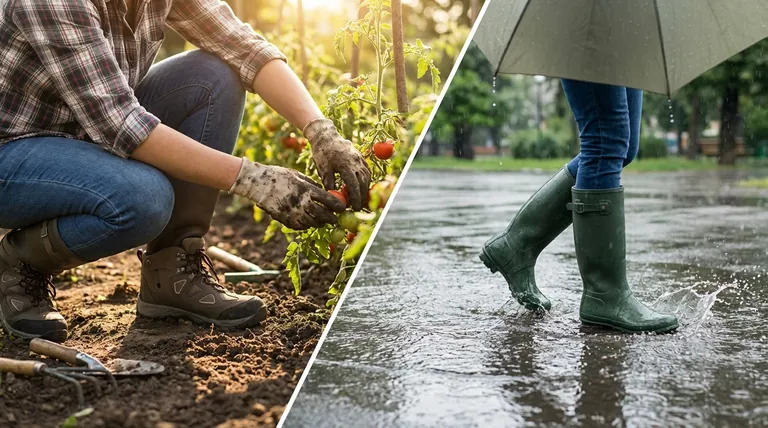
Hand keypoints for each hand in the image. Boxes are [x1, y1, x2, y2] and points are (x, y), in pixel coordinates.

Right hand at [229, 158, 345, 229]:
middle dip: (331, 219)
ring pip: (312, 224)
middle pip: (323, 215)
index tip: (342, 208)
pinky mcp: (285, 220)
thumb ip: (312, 185)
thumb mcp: (298, 176)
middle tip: (335, 219)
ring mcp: (293, 213)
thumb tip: (325, 192)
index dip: (338, 206)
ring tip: (322, 221)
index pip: (328, 200)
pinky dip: (306, 225)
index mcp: (306, 189)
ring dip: (319, 223)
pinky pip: (300, 226)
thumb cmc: (279, 176)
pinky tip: (308, 221)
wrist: (258, 183)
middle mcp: (301, 203)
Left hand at [303, 119, 371, 210]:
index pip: (353, 185)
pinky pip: (366, 170)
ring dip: (365, 189)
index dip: (355, 198)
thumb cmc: (322, 153)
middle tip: (359, 207)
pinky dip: (366, 179)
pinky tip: (363, 186)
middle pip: (362, 183)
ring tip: (361, 199)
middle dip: (362, 196)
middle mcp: (355, 162)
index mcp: (345, 165)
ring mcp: (359, 159)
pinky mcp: (360, 156)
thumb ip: (329, 183)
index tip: (354, 208)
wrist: (326, 136)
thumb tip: (334, 197)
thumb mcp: (323, 169)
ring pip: (366, 176)